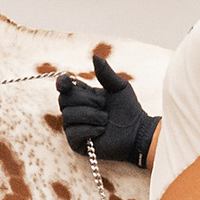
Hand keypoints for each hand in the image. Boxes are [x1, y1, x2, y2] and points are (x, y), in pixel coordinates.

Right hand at [58, 55, 159, 169]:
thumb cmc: (129, 110)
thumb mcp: (119, 87)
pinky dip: (90, 129)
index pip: (64, 87)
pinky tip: (102, 130)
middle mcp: (75, 111)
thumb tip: (94, 56)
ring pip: (68, 115)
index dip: (62, 83)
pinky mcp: (76, 143)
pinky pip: (73, 132)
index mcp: (83, 96)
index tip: (67, 82)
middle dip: (86, 100)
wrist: (137, 132)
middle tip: (103, 104)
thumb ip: (106, 73)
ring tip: (105, 119)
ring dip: (91, 115)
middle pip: (64, 99)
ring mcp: (74, 127)